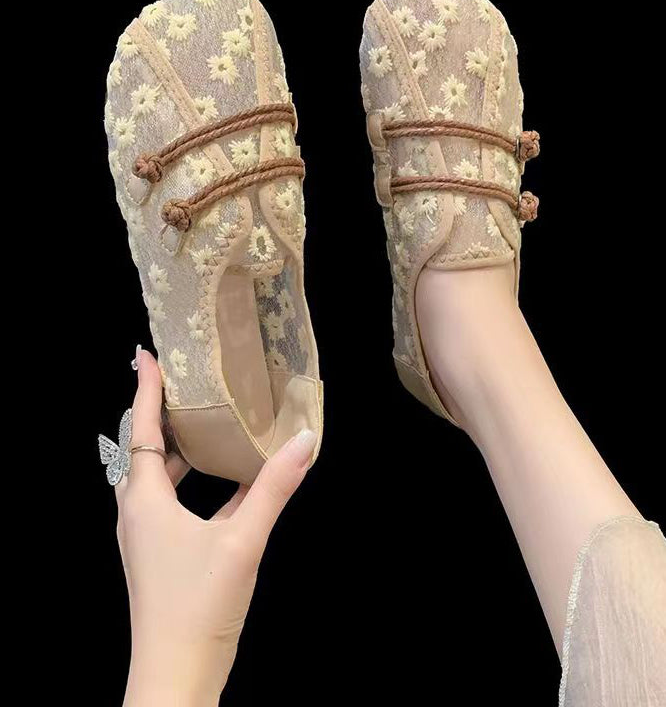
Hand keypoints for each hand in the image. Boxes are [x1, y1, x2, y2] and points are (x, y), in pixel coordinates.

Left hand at [116, 350, 316, 705]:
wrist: (175, 677)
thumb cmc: (198, 606)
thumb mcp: (242, 540)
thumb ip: (273, 488)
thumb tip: (305, 439)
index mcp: (144, 500)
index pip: (141, 429)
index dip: (145, 389)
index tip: (145, 354)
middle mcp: (137, 512)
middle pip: (145, 449)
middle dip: (161, 414)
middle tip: (183, 382)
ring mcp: (147, 535)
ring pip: (158, 476)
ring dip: (178, 448)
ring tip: (204, 422)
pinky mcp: (160, 554)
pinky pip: (172, 501)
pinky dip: (193, 481)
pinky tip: (227, 479)